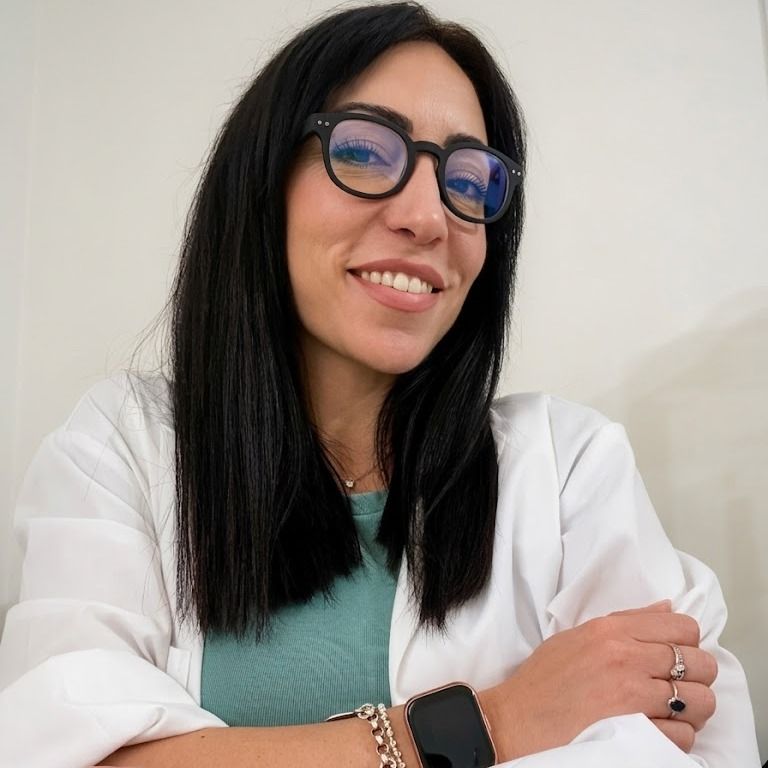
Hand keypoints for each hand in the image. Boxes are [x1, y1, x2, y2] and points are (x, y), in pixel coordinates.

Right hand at [483, 600, 717, 758]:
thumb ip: (625, 621)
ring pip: (700, 701)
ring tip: (671, 712)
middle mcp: (624, 657)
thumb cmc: (543, 680)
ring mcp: (630, 696)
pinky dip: (677, 737)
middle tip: (677, 687)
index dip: (687, 643)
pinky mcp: (633, 732)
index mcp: (610, 630)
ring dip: (692, 710)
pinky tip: (658, 731)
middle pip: (700, 663)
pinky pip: (684, 735)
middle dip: (697, 678)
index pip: (682, 627)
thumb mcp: (578, 636)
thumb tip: (666, 609)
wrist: (515, 720)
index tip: (676, 656)